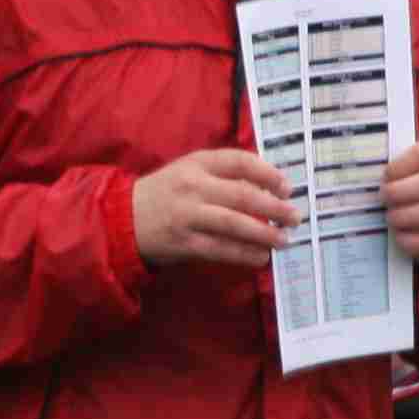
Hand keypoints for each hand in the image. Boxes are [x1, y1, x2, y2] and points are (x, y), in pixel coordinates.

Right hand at [132, 147, 295, 269]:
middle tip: (295, 217)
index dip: (268, 173)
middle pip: (242, 195)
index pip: (239, 162)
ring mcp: (187, 216)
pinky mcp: (184, 243)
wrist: (123, 218)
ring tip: (284, 240)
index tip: (286, 187)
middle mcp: (193, 187)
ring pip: (234, 225)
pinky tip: (260, 257)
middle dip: (274, 208)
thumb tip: (267, 190)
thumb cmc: (166, 192)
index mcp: (197, 163)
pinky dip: (243, 254)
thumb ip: (223, 175)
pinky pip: (220, 250)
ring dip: (264, 234)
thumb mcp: (189, 171)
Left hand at [383, 141, 418, 267]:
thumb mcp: (404, 176)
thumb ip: (390, 173)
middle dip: (400, 192)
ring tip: (390, 219)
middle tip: (382, 199)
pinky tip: (400, 239)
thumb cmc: (411, 193)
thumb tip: (361, 176)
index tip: (383, 178)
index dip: (399, 166)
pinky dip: (416, 241)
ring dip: (407, 217)